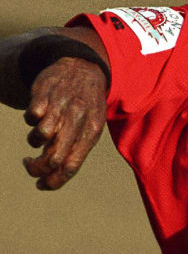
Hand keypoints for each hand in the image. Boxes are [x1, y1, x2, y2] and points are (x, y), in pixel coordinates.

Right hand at [23, 57, 106, 189]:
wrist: (84, 68)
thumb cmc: (86, 106)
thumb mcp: (90, 128)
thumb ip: (74, 151)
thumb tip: (52, 178)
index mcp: (91, 133)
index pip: (71, 166)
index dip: (53, 181)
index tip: (41, 184)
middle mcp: (77, 121)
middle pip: (54, 157)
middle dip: (37, 168)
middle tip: (30, 164)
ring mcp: (61, 106)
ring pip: (40, 136)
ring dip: (34, 142)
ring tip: (39, 135)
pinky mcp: (45, 94)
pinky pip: (31, 115)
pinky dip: (30, 119)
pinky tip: (36, 115)